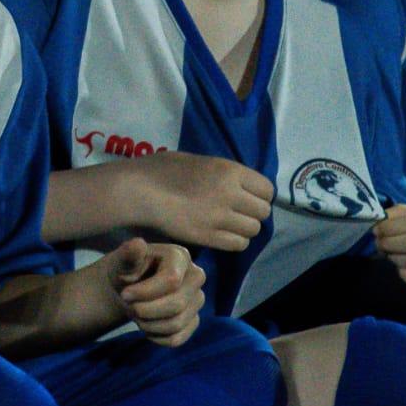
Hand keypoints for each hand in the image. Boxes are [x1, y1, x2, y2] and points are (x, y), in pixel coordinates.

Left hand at [103, 239, 206, 346]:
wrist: (128, 288)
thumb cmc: (126, 270)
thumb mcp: (122, 261)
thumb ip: (129, 255)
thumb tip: (137, 244)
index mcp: (180, 256)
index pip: (172, 280)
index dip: (145, 292)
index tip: (125, 294)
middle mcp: (196, 276)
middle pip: (177, 305)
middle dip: (146, 310)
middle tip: (129, 306)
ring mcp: (197, 300)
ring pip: (176, 324)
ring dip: (148, 325)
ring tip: (135, 314)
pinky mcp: (193, 320)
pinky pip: (177, 338)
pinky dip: (156, 337)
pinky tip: (145, 326)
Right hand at [128, 152, 272, 251]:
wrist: (139, 191)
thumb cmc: (161, 170)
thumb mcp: (196, 161)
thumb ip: (220, 173)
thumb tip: (235, 183)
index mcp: (229, 170)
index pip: (267, 189)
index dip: (260, 195)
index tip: (248, 198)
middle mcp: (231, 194)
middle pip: (263, 211)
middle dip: (253, 213)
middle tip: (238, 213)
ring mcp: (220, 218)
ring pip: (253, 230)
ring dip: (244, 229)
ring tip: (229, 226)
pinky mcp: (208, 237)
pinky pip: (237, 244)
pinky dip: (234, 241)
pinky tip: (221, 235)